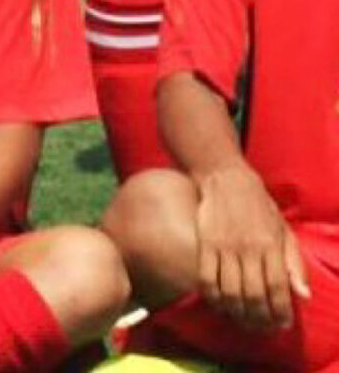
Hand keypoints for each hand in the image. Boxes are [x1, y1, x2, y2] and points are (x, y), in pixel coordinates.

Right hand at [196, 165, 310, 330]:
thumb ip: (295, 263)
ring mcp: (224, 246)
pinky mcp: (204, 243)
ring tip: (241, 320)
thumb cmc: (259, 206)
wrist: (226, 179)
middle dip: (258, 319)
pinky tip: (219, 304)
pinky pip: (206, 278)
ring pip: (229, 291)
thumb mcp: (284, 230)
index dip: (280, 312)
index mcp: (271, 245)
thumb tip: (303, 296)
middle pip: (253, 295)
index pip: (278, 288)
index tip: (282, 324)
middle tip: (261, 327)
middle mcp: (248, 248)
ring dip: (236, 312)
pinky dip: (212, 297)